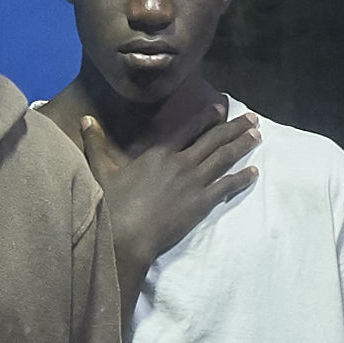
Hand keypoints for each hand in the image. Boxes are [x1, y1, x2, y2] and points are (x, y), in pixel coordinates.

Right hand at [97, 110, 261, 299]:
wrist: (126, 235)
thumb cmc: (112, 205)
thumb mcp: (101, 171)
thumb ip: (96, 143)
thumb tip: (85, 119)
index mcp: (159, 153)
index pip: (188, 128)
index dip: (206, 116)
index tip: (221, 106)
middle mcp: (181, 162)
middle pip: (213, 139)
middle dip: (234, 126)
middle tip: (252, 117)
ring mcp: (194, 182)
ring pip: (224, 158)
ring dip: (242, 145)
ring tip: (258, 135)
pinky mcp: (201, 204)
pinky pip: (227, 187)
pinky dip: (242, 179)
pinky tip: (255, 173)